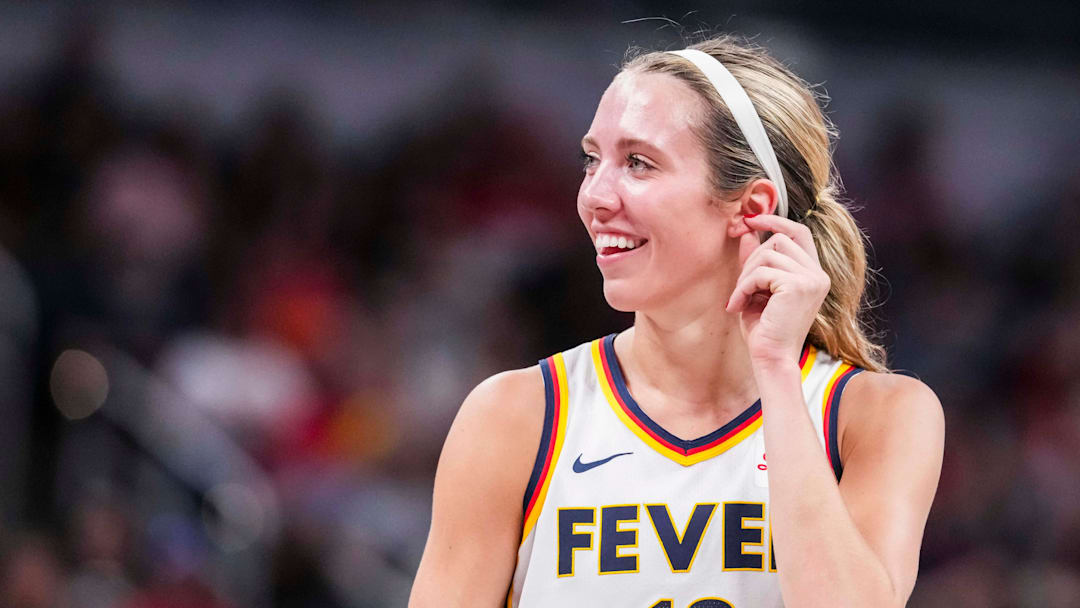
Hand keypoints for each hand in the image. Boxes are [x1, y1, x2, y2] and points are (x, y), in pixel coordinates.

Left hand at [725, 214, 829, 364]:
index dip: (775, 221)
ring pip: (768, 253)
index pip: (799, 232)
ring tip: (739, 299)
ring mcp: (812, 279)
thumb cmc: (764, 328)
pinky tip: (738, 306)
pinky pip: (761, 272)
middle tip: (739, 288)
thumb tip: (745, 230)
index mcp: (814, 274)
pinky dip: (744, 287)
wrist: (770, 358)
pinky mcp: (798, 286)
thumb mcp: (757, 288)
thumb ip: (755, 260)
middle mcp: (818, 274)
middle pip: (778, 240)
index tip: (750, 219)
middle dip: (751, 259)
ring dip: (746, 276)